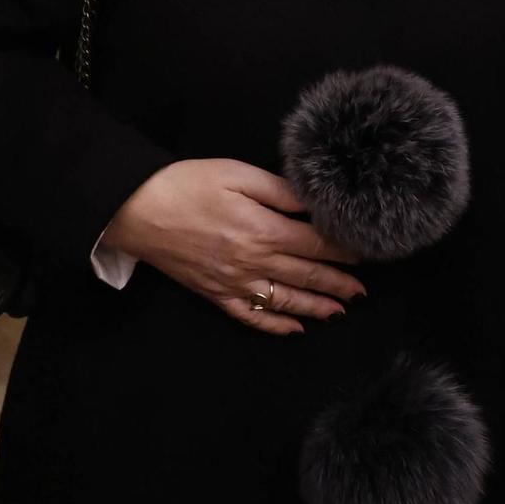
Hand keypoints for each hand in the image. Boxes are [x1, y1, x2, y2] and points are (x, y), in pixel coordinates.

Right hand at [99, 158, 364, 334]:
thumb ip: (281, 191)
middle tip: (364, 290)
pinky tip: (295, 329)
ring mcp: (234, 283)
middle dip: (339, 283)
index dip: (344, 250)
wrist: (137, 209)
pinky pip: (251, 316)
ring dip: (316, 307)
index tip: (367, 251)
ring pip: (285, 301)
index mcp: (263, 231)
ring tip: (342, 310)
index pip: (316, 244)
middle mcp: (253, 263)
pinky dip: (275, 325)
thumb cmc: (188, 184)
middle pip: (306, 275)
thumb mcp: (239, 174)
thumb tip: (314, 204)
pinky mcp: (215, 294)